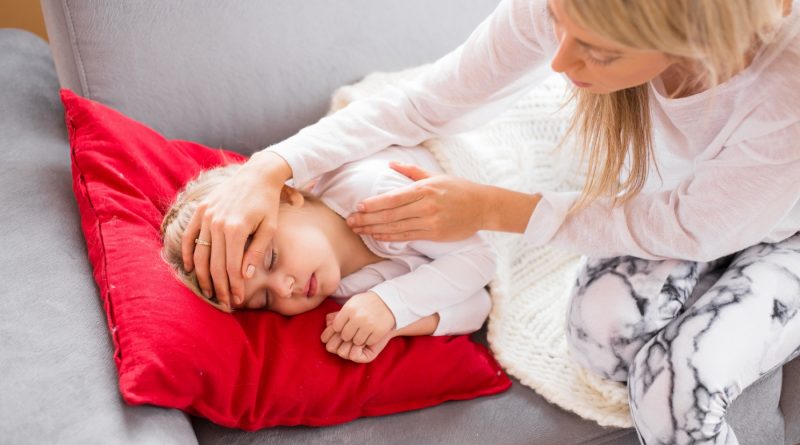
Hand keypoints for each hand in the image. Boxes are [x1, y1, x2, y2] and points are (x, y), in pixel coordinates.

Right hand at [180, 151, 290, 309]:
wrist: (257, 174)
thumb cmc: (267, 203)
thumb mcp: (269, 228)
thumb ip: (256, 252)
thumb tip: (245, 276)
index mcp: (235, 228)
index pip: (232, 267)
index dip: (234, 286)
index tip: (238, 300)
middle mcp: (217, 223)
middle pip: (215, 264)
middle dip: (220, 287)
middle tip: (224, 303)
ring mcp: (206, 216)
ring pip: (200, 254)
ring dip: (203, 276)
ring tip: (208, 292)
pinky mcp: (200, 210)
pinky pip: (188, 237)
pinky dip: (186, 254)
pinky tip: (189, 269)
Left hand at [329, 292, 394, 345]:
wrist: (388, 301)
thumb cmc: (366, 303)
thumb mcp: (351, 303)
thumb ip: (339, 314)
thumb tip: (326, 325)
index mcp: (349, 309)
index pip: (336, 327)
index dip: (340, 329)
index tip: (345, 326)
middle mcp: (358, 317)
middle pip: (345, 336)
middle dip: (348, 335)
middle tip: (355, 330)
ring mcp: (369, 324)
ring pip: (357, 341)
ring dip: (359, 339)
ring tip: (363, 331)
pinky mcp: (379, 331)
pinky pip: (369, 342)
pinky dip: (370, 340)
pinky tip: (372, 332)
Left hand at [347, 162, 485, 241]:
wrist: (483, 206)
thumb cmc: (458, 189)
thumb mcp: (435, 175)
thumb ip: (411, 171)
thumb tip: (391, 164)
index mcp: (425, 189)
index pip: (393, 198)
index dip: (374, 204)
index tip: (358, 206)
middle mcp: (426, 206)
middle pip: (390, 215)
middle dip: (367, 219)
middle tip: (350, 221)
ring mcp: (430, 222)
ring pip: (396, 228)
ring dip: (374, 229)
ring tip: (358, 229)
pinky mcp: (434, 234)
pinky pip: (407, 237)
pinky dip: (390, 237)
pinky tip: (376, 236)